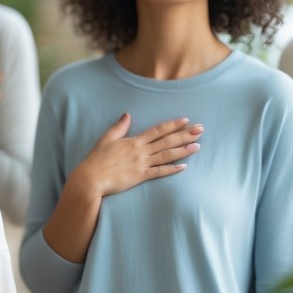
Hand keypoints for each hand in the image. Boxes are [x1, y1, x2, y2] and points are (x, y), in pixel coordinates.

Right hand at [71, 113, 202, 198]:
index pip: (157, 130)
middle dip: (185, 135)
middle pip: (167, 141)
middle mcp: (141, 151)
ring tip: (198, 146)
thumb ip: (118, 127)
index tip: (186, 120)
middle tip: (201, 129)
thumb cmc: (96, 159)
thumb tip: (127, 114)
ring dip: (183, 150)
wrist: (91, 178)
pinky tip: (184, 167)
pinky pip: (159, 172)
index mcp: (134, 141)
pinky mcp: (140, 177)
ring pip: (167, 155)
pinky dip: (172, 169)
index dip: (173, 125)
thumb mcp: (106, 139)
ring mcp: (142, 164)